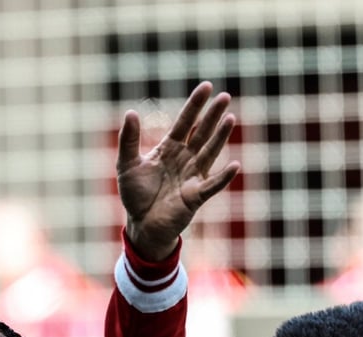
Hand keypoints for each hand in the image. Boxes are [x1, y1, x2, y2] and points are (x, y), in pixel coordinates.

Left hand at [116, 82, 240, 260]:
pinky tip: (234, 165)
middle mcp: (185, 159)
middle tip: (225, 96)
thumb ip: (128, 140)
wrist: (141, 224)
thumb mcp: (127, 164)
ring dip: (220, 137)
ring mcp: (193, 176)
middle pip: (201, 133)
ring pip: (210, 153)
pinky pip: (212, 185)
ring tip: (230, 119)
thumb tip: (131, 112)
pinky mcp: (196, 196)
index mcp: (169, 149)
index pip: (185, 123)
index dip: (195, 105)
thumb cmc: (136, 195)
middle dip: (212, 115)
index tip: (207, 86)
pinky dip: (223, 177)